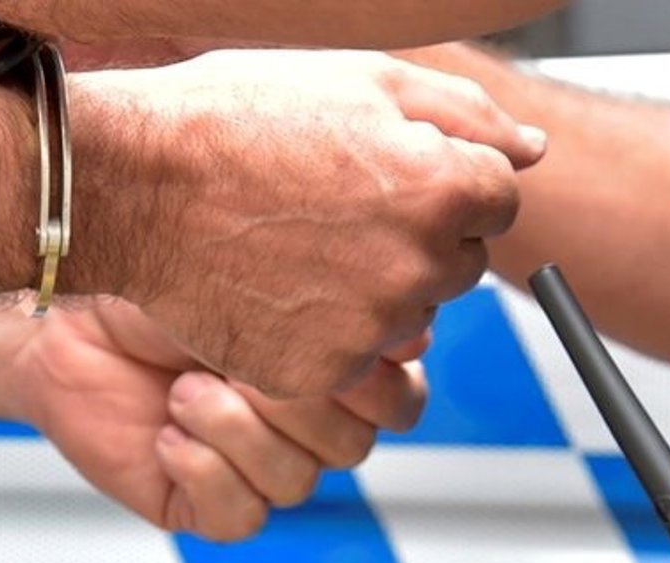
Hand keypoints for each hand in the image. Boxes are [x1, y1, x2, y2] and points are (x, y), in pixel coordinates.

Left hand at [0, 298, 425, 540]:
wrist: (64, 315)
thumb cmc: (160, 270)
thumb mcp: (258, 266)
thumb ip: (339, 291)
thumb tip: (419, 328)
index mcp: (332, 368)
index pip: (400, 402)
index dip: (371, 380)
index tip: (319, 338)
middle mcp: (301, 425)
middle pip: (355, 447)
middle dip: (297, 401)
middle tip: (238, 358)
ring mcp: (254, 468)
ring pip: (298, 482)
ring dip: (239, 431)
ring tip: (183, 389)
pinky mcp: (204, 504)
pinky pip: (241, 516)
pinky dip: (207, 471)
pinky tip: (168, 434)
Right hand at [72, 50, 542, 398]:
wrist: (138, 191)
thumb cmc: (236, 123)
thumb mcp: (358, 80)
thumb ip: (464, 115)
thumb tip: (531, 151)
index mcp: (441, 188)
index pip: (496, 202)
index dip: (440, 183)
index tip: (383, 178)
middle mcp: (416, 268)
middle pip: (456, 267)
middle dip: (414, 241)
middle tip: (335, 215)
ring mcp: (367, 330)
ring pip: (404, 320)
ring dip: (369, 293)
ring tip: (299, 252)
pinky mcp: (319, 375)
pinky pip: (349, 362)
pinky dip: (323, 336)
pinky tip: (278, 291)